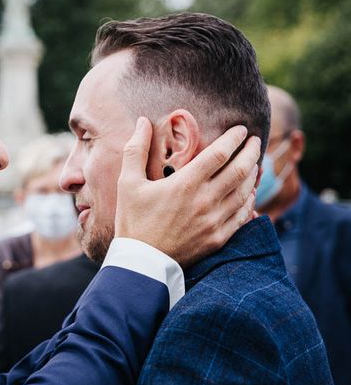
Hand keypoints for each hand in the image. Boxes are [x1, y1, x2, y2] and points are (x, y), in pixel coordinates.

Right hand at [115, 117, 259, 266]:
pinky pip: (243, 215)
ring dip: (253, 174)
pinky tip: (250, 193)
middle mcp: (206, 200)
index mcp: (186, 183)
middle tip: (256, 141)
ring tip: (255, 163)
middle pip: (241, 169)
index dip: (234, 138)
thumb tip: (142, 121)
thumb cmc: (132, 220)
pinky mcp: (218, 238)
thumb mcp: (127, 183)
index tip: (241, 129)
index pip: (221, 152)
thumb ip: (135, 149)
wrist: (141, 263)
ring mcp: (215, 221)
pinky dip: (250, 200)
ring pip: (246, 191)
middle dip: (252, 151)